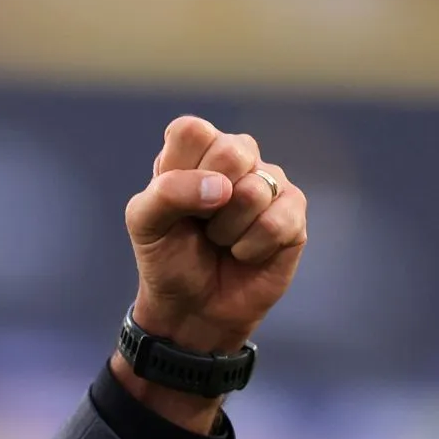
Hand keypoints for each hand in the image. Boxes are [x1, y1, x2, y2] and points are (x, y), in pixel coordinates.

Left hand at [116, 116, 308, 430]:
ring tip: (220, 241)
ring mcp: (268, 181)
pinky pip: (276, 222)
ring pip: (254, 191)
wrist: (193, 307)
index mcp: (193, 150)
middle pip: (232, 151)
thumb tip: (225, 189)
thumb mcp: (144, 224)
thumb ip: (166, 193)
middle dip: (207, 202)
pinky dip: (250, 248)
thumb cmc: (167, 258)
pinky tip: (244, 253)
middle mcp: (235, 157)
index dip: (181, 171)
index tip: (173, 201)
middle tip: (200, 223)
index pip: (191, 131)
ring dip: (226, 231)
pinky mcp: (294, 211)